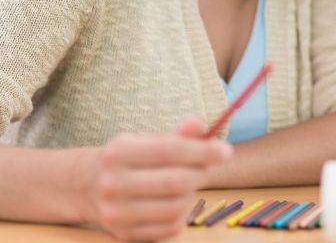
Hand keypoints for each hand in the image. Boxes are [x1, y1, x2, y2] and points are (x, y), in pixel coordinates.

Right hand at [76, 117, 232, 240]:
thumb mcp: (147, 140)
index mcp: (119, 152)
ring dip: (191, 195)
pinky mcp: (123, 234)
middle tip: (208, 169)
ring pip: (175, 207)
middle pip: (175, 182)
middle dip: (201, 174)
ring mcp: (115, 212)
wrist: (88, 186)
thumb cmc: (130, 159)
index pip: (170, 151)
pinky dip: (182, 215)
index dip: (203, 151)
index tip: (226, 151)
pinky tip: (176, 203)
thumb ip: (176, 135)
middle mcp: (112, 183)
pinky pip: (169, 228)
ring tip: (186, 185)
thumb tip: (198, 124)